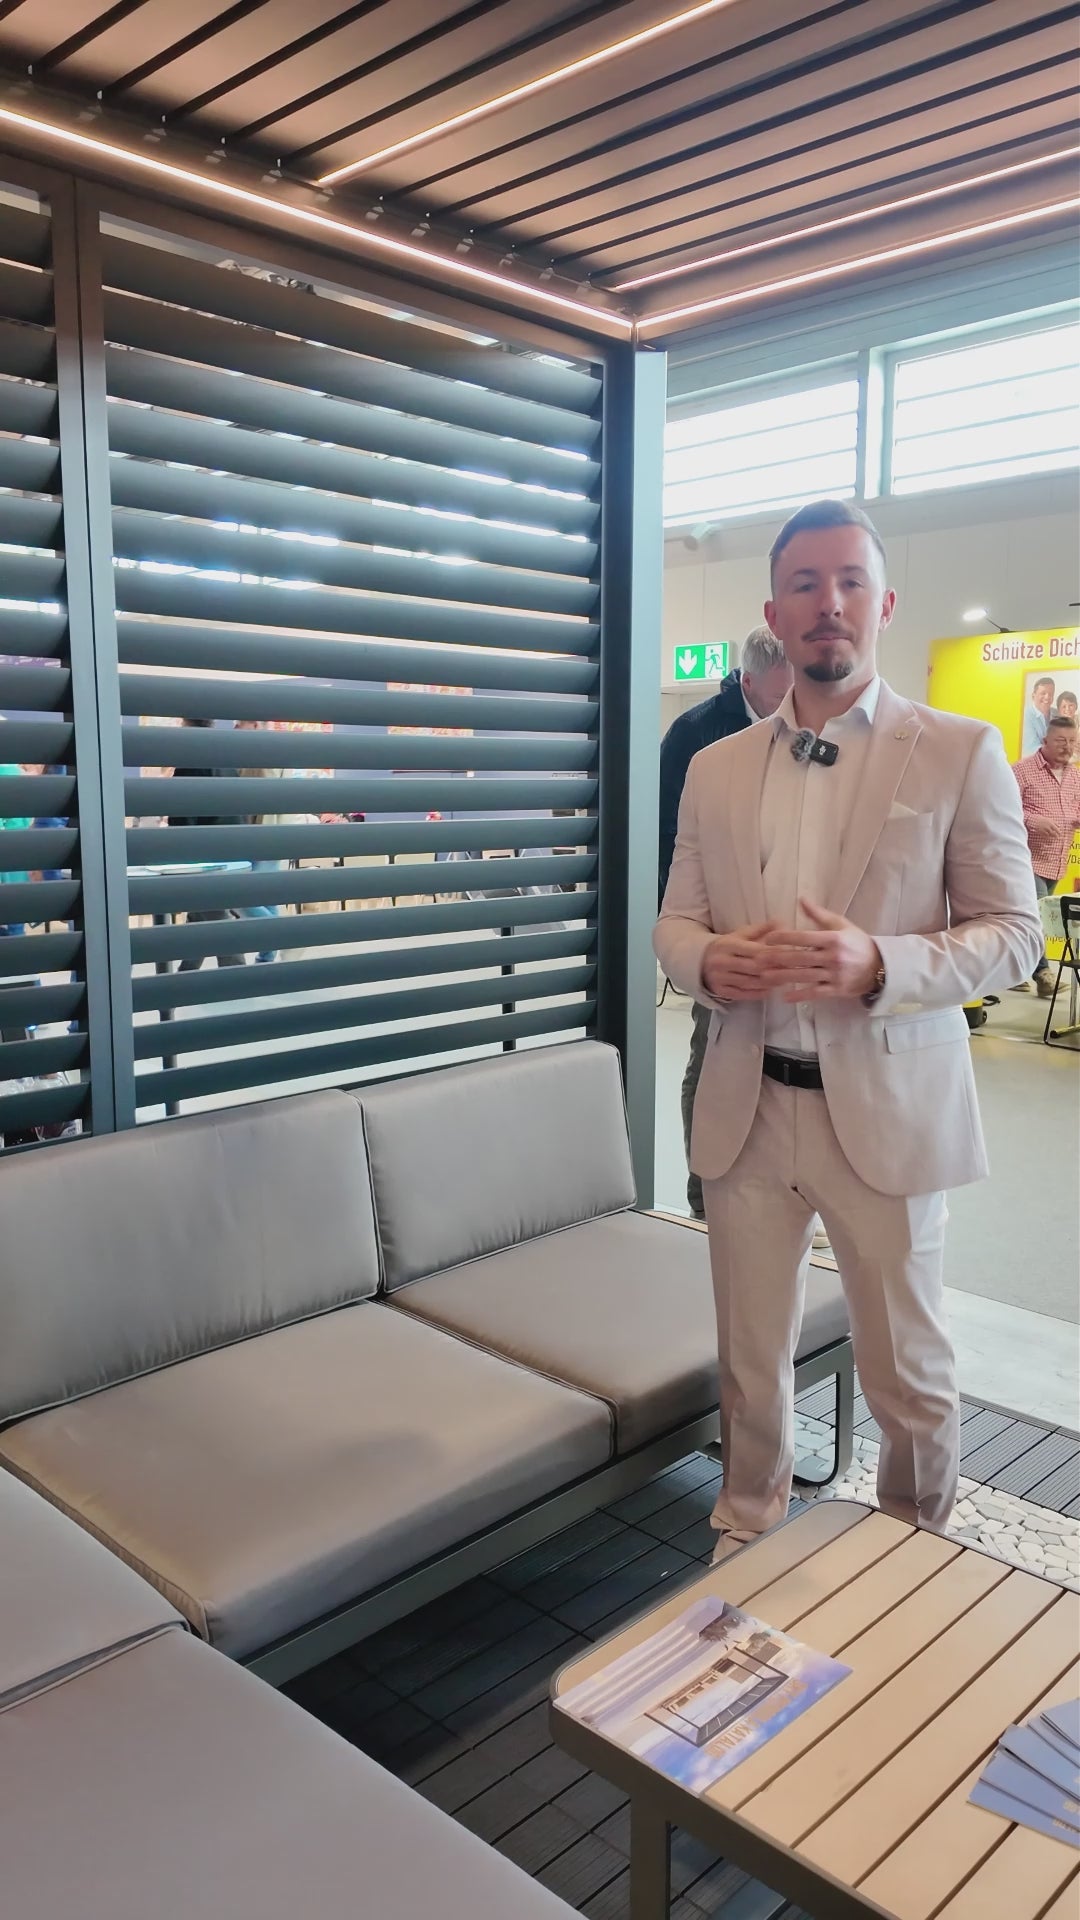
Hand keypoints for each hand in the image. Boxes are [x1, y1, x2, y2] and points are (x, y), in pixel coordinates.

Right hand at [700, 921, 781, 1001]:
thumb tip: (782, 923)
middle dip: (773, 969)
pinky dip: (758, 993)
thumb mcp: (740, 934)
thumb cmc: (727, 947)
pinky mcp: (720, 991)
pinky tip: (770, 990)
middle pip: (753, 968)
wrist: (700, 960)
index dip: (772, 954)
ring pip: (749, 983)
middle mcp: (722, 961)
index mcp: (728, 945)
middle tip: (790, 970)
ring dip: (769, 983)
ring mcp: (720, 978)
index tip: (788, 955)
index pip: (754, 951)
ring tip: (784, 980)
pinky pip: (742, 994)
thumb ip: (761, 930)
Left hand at [762, 900, 881, 1001]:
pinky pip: (815, 993)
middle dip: (777, 958)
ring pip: (804, 976)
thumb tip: (801, 899)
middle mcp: (833, 957)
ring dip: (782, 977)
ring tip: (764, 977)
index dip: (784, 937)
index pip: (804, 937)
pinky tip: (784, 996)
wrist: (880, 966)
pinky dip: (799, 995)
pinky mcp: (836, 990)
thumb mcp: (841, 924)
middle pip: (799, 958)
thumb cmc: (857, 942)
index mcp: (833, 939)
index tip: (768, 938)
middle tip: (757, 959)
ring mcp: (834, 975)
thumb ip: (819, 914)